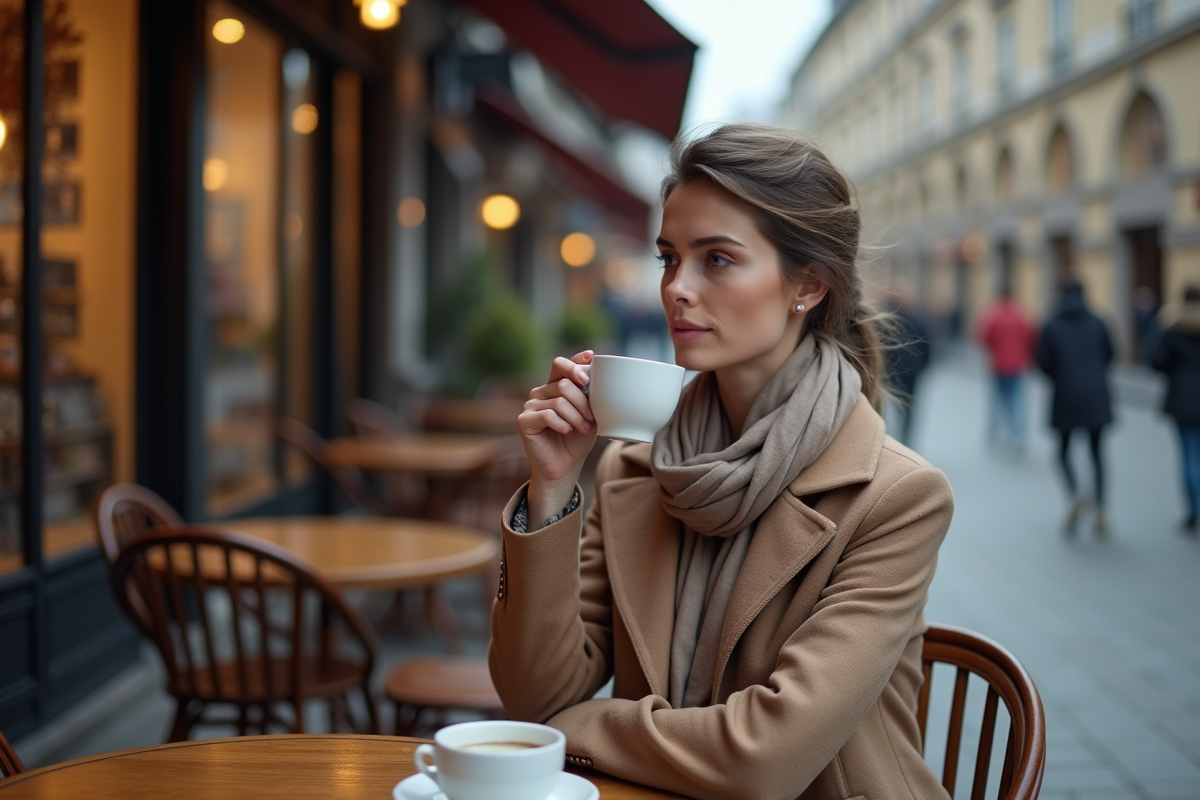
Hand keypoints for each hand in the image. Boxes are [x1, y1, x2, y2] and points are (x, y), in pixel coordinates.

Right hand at [517, 351, 596, 522]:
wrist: (565, 465)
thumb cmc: (577, 440)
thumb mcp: (589, 415)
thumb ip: (589, 396)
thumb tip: (595, 380)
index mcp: (555, 386)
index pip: (561, 365)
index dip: (575, 360)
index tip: (592, 358)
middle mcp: (540, 392)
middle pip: (564, 384)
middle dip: (583, 402)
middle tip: (591, 418)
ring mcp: (530, 405)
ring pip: (558, 400)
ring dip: (576, 416)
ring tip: (583, 428)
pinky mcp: (524, 420)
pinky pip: (548, 415)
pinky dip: (563, 424)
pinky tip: (567, 431)